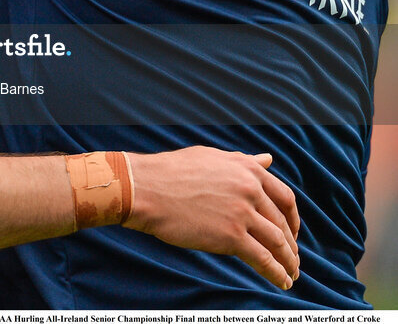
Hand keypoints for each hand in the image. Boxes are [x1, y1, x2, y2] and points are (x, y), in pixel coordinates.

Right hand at [126, 147, 298, 290]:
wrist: (147, 187)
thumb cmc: (173, 172)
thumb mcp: (212, 158)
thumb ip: (243, 161)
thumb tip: (267, 160)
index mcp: (247, 169)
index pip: (285, 197)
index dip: (293, 218)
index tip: (292, 231)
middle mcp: (250, 188)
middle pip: (282, 222)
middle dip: (291, 244)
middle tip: (292, 258)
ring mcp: (242, 212)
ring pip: (277, 242)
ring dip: (288, 262)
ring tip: (290, 274)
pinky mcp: (231, 236)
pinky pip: (263, 259)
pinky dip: (276, 273)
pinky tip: (281, 281)